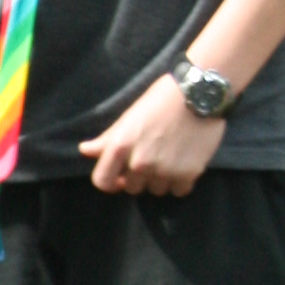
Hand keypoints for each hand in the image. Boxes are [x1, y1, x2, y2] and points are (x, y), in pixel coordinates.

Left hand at [80, 79, 222, 193]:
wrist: (199, 94)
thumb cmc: (161, 101)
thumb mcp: (129, 117)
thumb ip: (107, 139)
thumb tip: (85, 151)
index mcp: (120, 146)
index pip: (103, 181)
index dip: (111, 181)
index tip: (120, 177)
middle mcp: (140, 163)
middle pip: (133, 188)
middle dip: (140, 177)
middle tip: (153, 156)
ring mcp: (164, 171)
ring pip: (156, 190)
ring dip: (162, 179)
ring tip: (171, 156)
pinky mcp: (188, 174)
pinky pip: (178, 191)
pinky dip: (181, 180)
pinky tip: (185, 161)